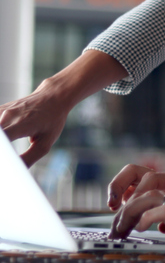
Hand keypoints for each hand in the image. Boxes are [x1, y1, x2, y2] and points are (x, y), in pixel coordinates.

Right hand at [0, 50, 127, 166]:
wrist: (54, 96)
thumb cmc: (53, 120)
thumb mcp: (46, 142)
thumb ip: (28, 158)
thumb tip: (14, 172)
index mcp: (19, 125)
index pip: (1, 143)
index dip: (2, 153)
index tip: (5, 160)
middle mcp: (7, 116)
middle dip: (1, 149)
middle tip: (7, 156)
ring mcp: (1, 111)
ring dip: (1, 142)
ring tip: (6, 148)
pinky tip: (5, 139)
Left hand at [109, 190, 164, 249]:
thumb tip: (160, 227)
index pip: (144, 194)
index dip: (127, 206)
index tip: (119, 225)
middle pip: (139, 194)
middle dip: (121, 213)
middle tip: (114, 232)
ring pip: (144, 199)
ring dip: (127, 215)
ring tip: (121, 231)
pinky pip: (160, 210)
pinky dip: (146, 219)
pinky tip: (141, 228)